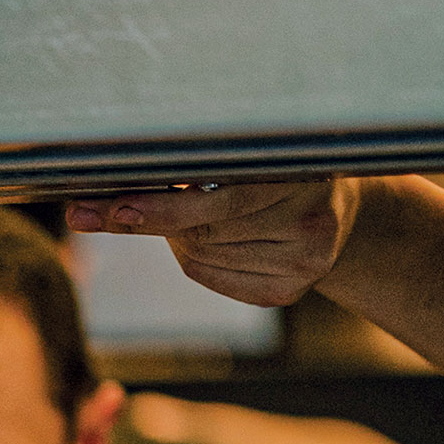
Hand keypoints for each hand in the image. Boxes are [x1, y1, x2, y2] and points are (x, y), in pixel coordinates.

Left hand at [66, 177, 359, 307]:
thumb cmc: (278, 167)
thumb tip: (117, 186)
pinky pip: (213, 277)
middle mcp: (312, 221)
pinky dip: (196, 260)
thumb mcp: (253, 151)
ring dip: (180, 238)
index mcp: (305, 172)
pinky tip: (206, 242)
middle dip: (154, 220)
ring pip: (203, 255)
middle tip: (105, 209)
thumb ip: (199, 163)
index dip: (163, 206)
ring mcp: (304, 263)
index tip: (115, 208)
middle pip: (205, 232)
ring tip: (192, 214)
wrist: (338, 209)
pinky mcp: (287, 292)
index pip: (218, 198)